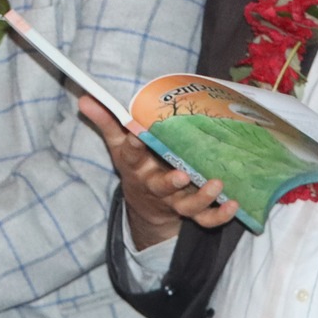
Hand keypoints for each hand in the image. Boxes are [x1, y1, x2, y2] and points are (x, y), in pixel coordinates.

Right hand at [83, 97, 235, 246]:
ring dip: (202, 198)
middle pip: (160, 186)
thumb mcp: (118, 144)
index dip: (133, 144)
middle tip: (182, 175)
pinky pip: (205, 219)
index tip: (137, 132)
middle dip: (170, 182)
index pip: (131, 154)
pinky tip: (233, 205)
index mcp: (136, 166)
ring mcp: (174, 200)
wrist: (145, 205)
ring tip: (217, 184)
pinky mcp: (190, 212)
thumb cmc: (135, 165)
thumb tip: (84, 98)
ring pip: (186, 205)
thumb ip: (106, 121)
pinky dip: (219, 216)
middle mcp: (155, 185)